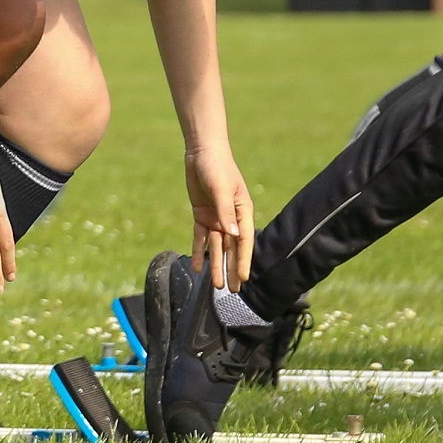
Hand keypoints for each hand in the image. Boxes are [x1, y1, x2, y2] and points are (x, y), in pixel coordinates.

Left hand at [185, 146, 254, 289]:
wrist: (201, 152)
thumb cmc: (217, 166)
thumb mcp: (221, 188)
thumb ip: (225, 211)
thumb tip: (232, 235)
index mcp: (242, 211)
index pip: (244, 241)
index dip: (243, 260)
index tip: (243, 278)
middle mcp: (231, 218)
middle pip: (231, 248)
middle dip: (231, 269)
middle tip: (233, 290)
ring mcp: (216, 218)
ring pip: (216, 246)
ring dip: (216, 264)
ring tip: (215, 285)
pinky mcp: (202, 215)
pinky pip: (200, 237)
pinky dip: (198, 251)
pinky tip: (197, 267)